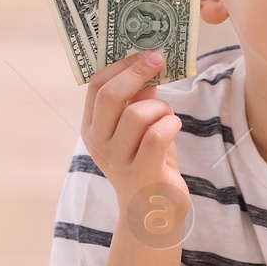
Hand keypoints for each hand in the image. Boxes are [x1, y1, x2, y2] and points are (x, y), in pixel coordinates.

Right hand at [80, 51, 186, 231]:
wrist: (152, 214)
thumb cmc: (148, 162)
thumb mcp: (139, 127)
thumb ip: (140, 97)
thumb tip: (149, 59)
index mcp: (93, 127)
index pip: (96, 86)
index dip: (121, 64)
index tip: (145, 52)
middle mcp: (98, 144)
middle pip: (110, 95)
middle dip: (137, 72)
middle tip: (159, 60)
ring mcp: (117, 161)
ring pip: (139, 114)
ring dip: (161, 107)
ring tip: (168, 116)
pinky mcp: (141, 174)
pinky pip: (157, 135)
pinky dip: (171, 124)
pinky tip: (174, 127)